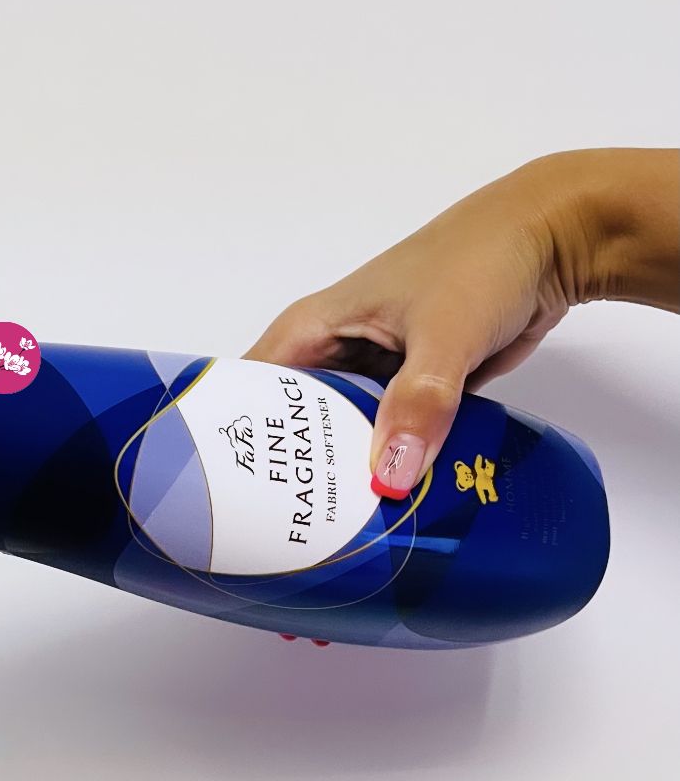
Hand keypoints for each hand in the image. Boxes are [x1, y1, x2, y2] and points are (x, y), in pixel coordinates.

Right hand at [247, 148, 679, 496]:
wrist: (554, 241)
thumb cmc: (481, 263)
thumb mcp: (444, 332)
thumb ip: (418, 403)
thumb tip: (390, 478)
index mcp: (312, 329)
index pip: (248, 390)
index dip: (232, 439)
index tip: (226, 498)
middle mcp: (332, 354)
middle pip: (290, 425)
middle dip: (288, 473)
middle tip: (279, 536)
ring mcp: (372, 375)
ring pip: (340, 437)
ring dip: (340, 477)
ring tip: (325, 539)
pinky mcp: (409, 393)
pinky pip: (385, 440)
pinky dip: (384, 469)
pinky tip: (382, 512)